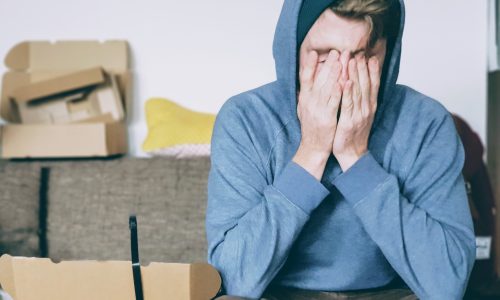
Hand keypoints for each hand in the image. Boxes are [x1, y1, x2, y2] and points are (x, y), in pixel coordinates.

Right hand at [293, 49, 341, 179]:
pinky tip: (344, 82)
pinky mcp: (326, 118)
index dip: (309, 65)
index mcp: (304, 99)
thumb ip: (306, 95)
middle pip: (318, 80)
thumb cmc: (311, 128)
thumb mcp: (304, 109)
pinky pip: (333, 102)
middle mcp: (309, 102)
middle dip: (328, 64)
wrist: (313, 148)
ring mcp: (317, 110)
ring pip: (327, 88)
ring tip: (341, 61)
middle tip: (336, 51)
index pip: (305, 78)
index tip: (314, 52)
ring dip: (334, 74)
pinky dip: (338, 91)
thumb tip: (306, 81)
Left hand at [332, 53, 380, 170]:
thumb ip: (361, 100)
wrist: (352, 154)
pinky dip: (347, 92)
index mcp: (370, 106)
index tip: (369, 56)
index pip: (373, 84)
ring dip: (355, 75)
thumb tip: (360, 85)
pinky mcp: (348, 121)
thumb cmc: (353, 134)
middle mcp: (367, 108)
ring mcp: (359, 115)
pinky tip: (345, 82)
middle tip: (359, 52)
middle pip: (366, 84)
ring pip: (357, 91)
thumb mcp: (360, 115)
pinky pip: (348, 104)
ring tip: (352, 60)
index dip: (372, 70)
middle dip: (362, 67)